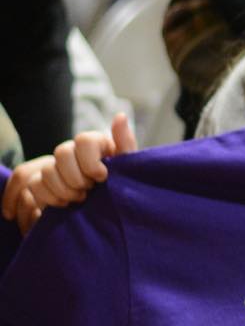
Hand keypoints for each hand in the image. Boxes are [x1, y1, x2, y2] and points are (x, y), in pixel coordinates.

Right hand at [0, 113, 137, 233]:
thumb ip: (125, 143)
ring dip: (63, 190)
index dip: (91, 161)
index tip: (102, 177)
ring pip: (46, 171)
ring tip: (79, 199)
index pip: (84, 139)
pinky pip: (33, 185)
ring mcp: (55, 166)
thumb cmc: (122, 184)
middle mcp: (72, 151)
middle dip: (76, 178)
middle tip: (89, 191)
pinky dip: (48, 198)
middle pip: (62, 153)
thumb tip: (120, 116)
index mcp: (94, 144)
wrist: (109, 210)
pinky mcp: (42, 183)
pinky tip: (63, 204)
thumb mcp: (130, 167)